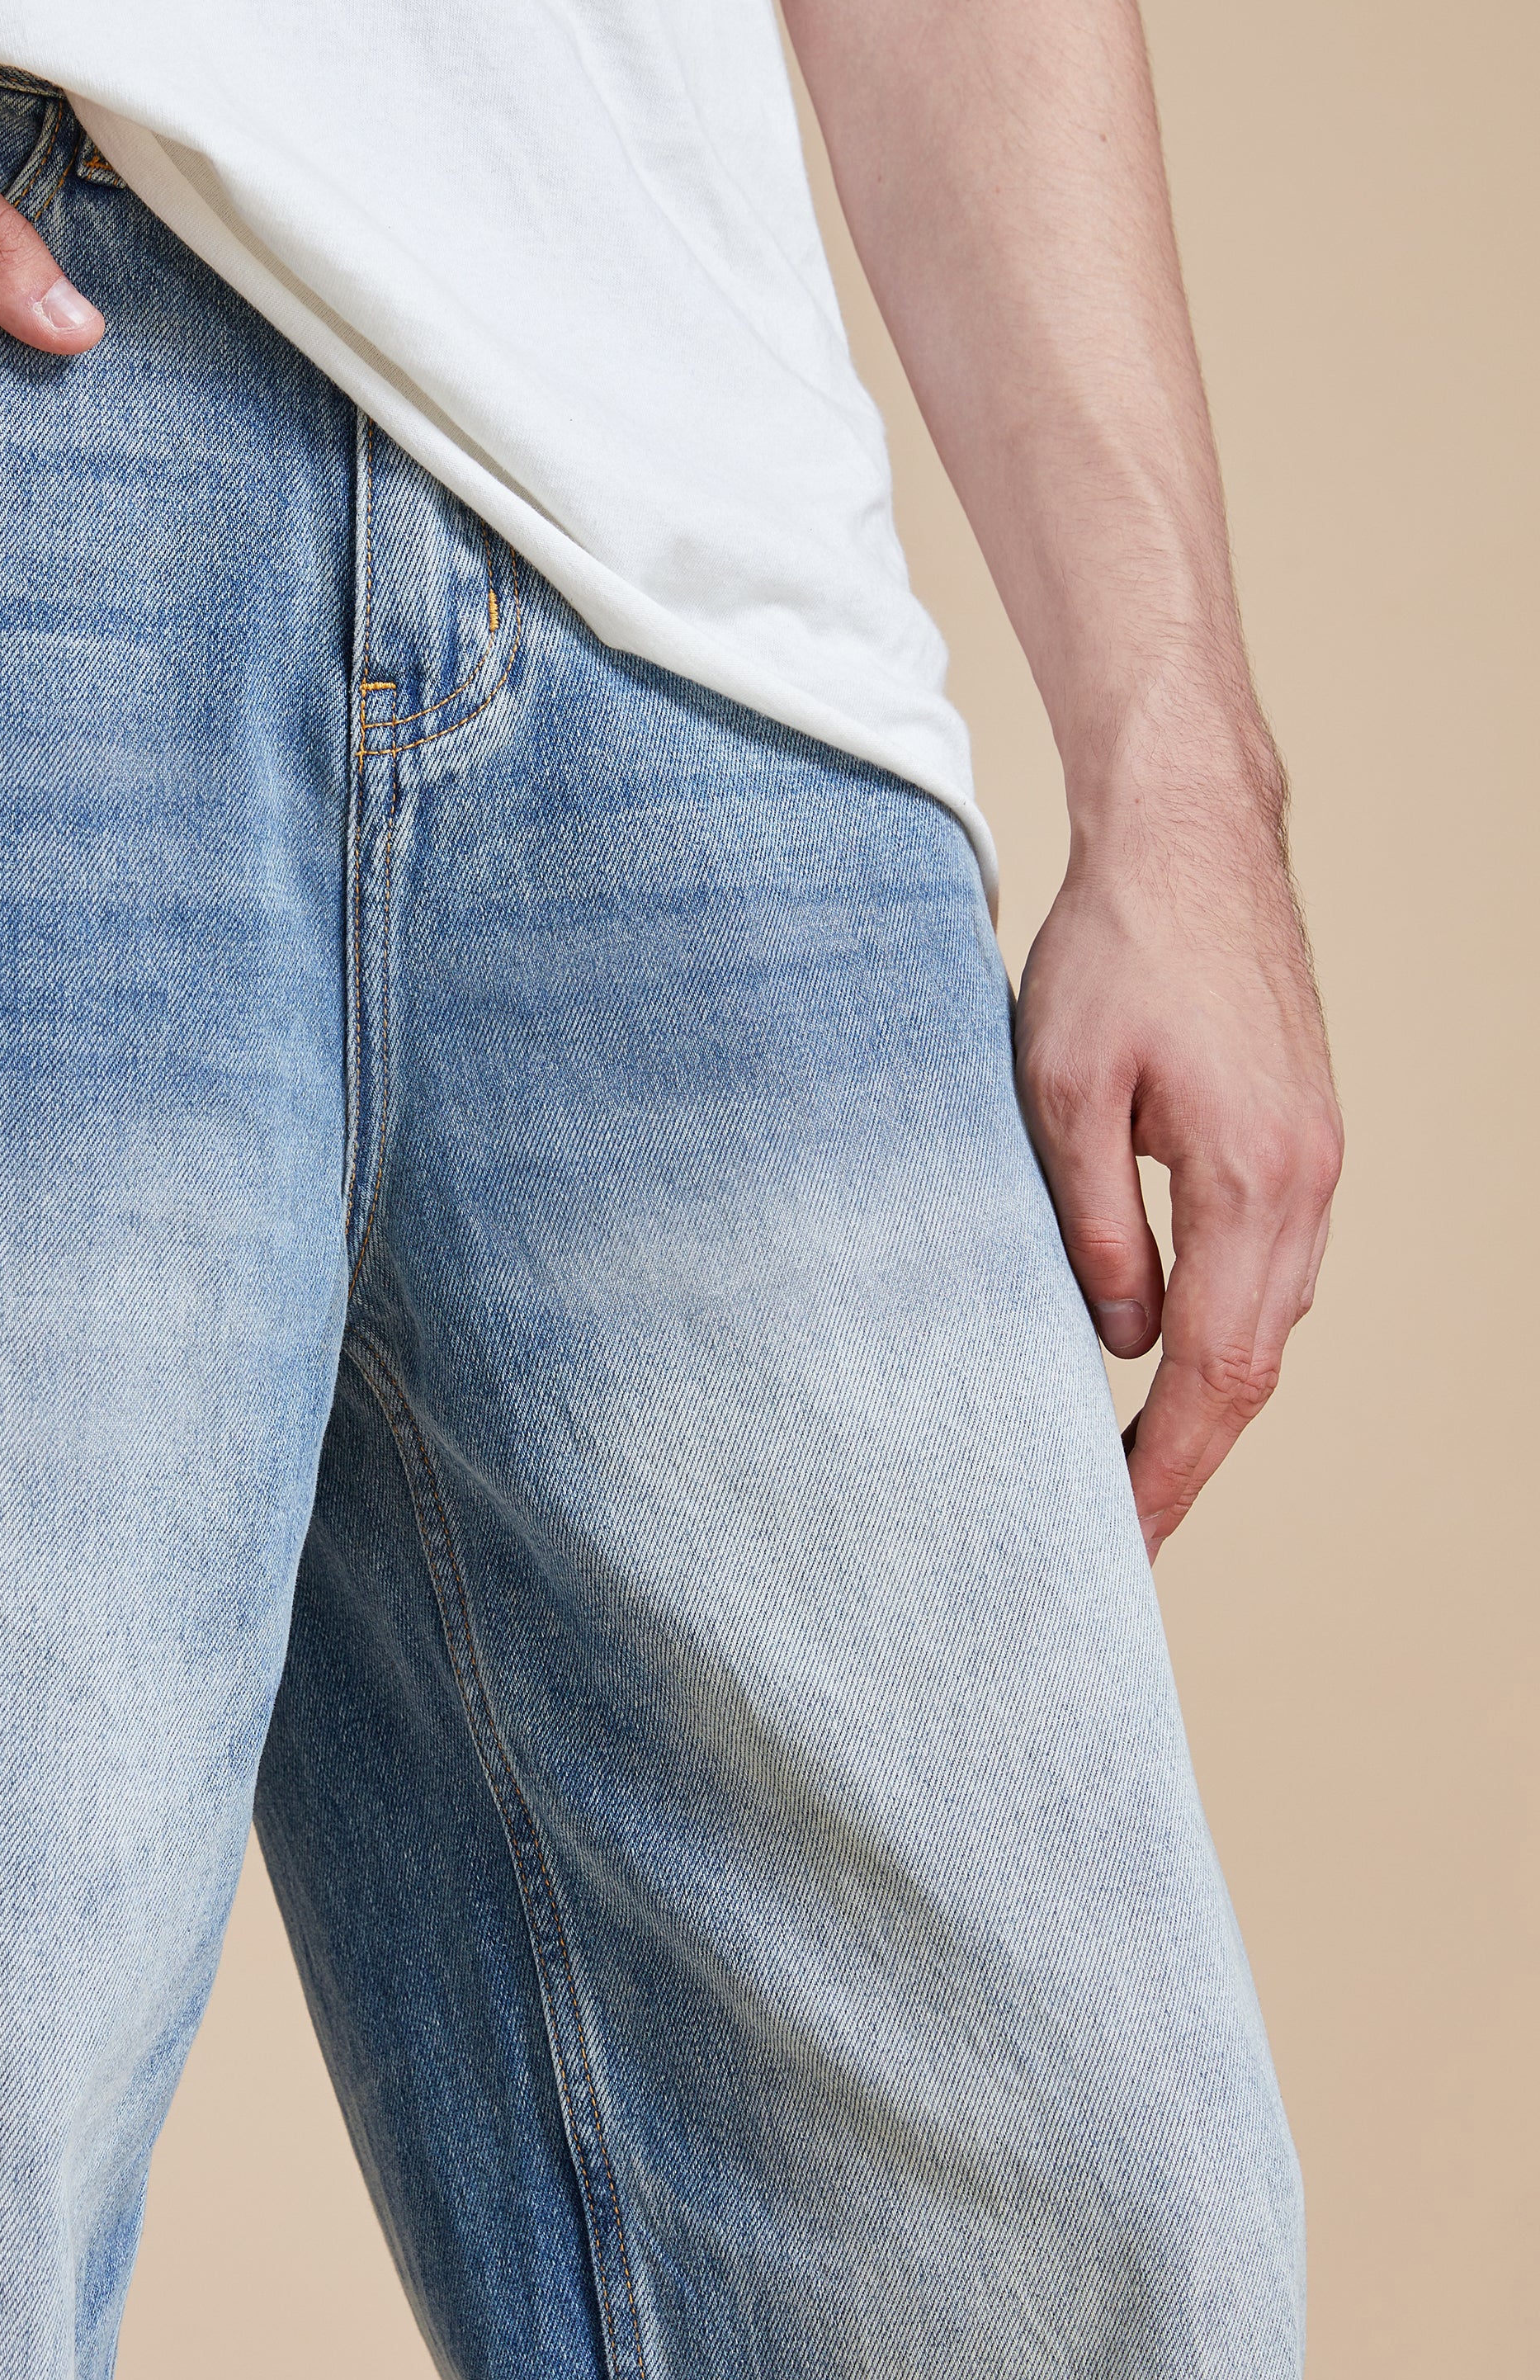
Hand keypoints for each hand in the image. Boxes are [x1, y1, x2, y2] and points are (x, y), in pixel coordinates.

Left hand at [1014, 766, 1341, 1560]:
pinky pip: (1273, 1262)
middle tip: (1126, 1534)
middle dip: (1192, 1455)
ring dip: (1213, 1396)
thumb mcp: (1062, 1091)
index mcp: (1252, 1179)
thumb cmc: (1117, 946)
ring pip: (1272, 1316)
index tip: (1127, 1540)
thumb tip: (1120, 1338)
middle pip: (1258, 1362)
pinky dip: (1230, 1323)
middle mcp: (1307, 1182)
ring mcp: (1317, 1158)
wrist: (1193, 839)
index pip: (1218, 1370)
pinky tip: (1175, 1350)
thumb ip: (1090, 1224)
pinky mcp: (1301, 1132)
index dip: (1173, 1465)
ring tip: (1139, 1461)